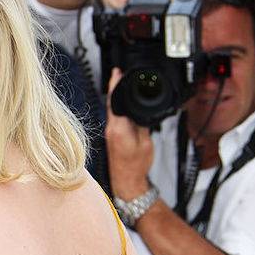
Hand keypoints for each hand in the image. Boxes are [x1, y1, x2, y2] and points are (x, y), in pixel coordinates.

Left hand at [104, 68, 154, 199]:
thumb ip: (142, 124)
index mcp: (119, 129)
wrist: (127, 181)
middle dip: (116, 87)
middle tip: (119, 73)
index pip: (115, 101)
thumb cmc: (136, 166)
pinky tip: (123, 104)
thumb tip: (140, 110)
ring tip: (121, 84)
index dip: (116, 85)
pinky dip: (119, 108)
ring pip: (113, 110)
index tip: (117, 72)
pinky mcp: (112, 137)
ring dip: (117, 97)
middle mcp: (111, 130)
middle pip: (112, 102)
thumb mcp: (145, 142)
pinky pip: (115, 117)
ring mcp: (110, 133)